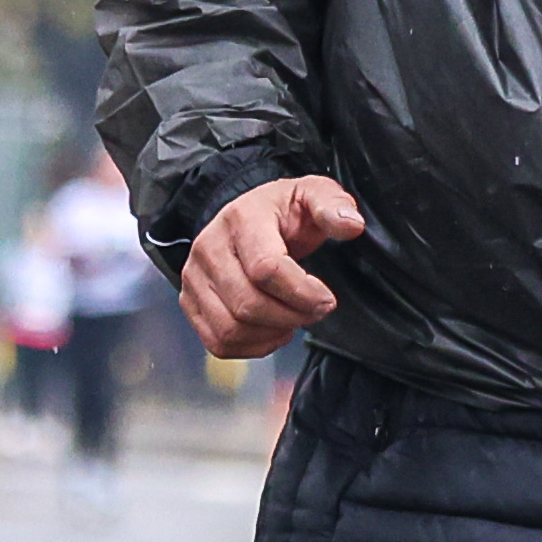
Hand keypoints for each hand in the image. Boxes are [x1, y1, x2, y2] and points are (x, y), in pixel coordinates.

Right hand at [180, 176, 362, 356]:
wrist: (250, 217)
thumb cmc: (285, 211)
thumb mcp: (313, 195)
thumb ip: (334, 205)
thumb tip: (351, 225)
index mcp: (241, 218)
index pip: (266, 269)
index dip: (302, 293)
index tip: (327, 299)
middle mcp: (209, 247)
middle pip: (248, 304)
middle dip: (291, 316)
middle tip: (315, 310)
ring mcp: (194, 277)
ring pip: (231, 329)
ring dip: (272, 333)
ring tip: (294, 318)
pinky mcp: (190, 302)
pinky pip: (218, 343)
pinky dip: (251, 346)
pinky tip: (272, 329)